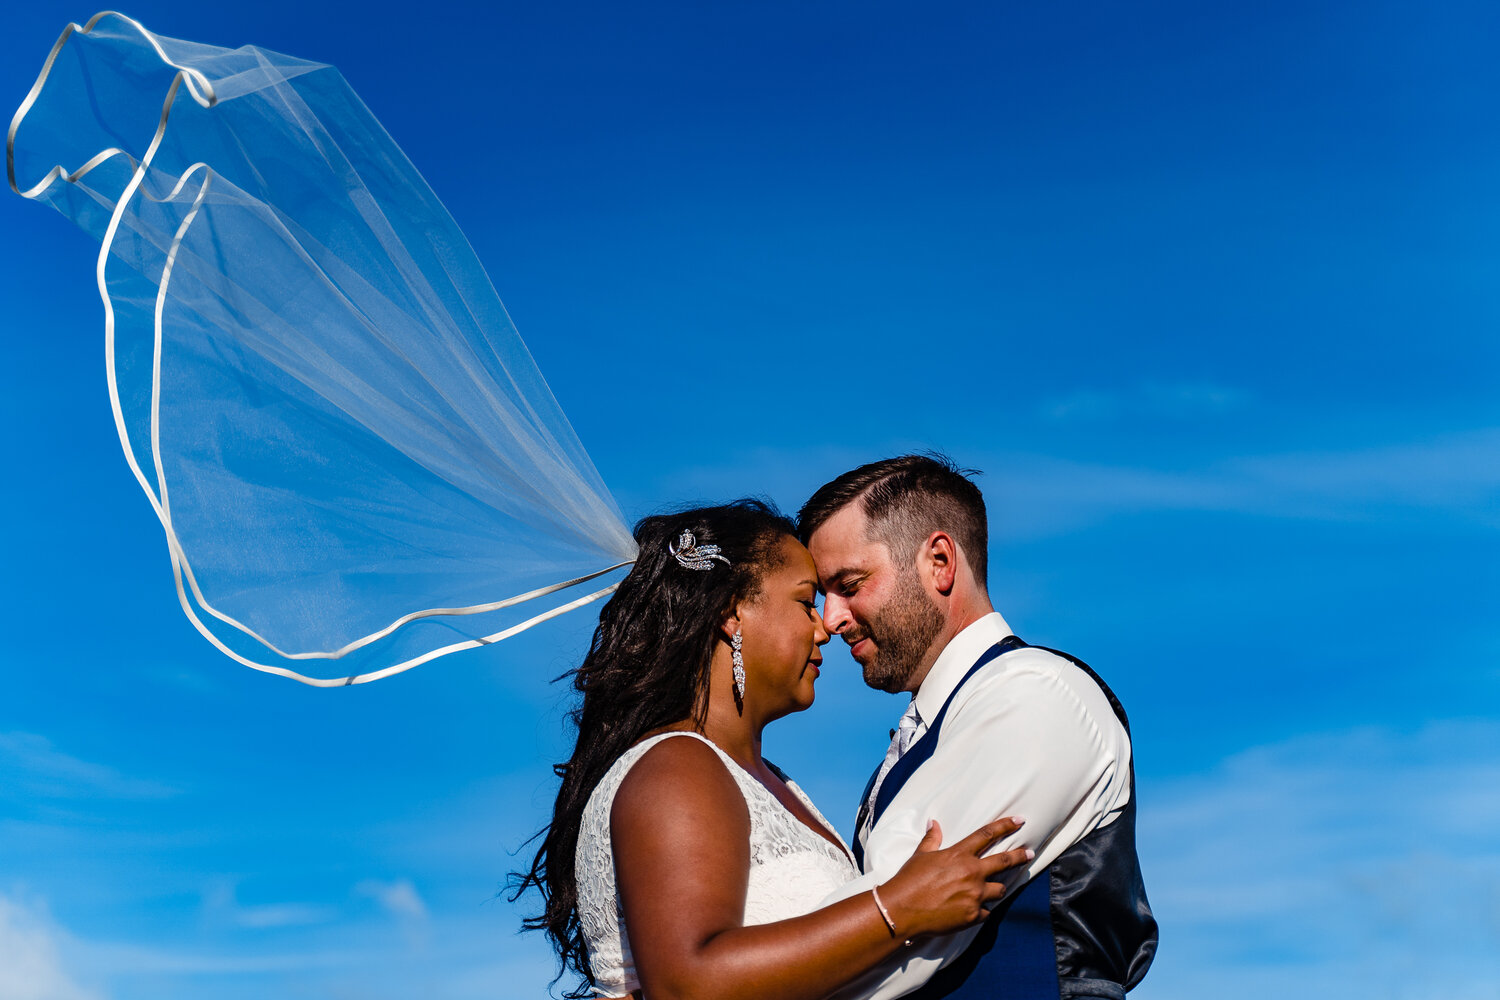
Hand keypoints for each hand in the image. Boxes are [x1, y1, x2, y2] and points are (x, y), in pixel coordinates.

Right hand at [875, 817, 1031, 939]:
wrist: (903, 909)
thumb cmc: (909, 880)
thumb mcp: (921, 855)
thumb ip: (931, 839)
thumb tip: (933, 822)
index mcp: (959, 855)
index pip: (987, 835)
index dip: (1005, 825)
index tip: (1020, 820)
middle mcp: (972, 873)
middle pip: (1004, 861)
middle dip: (1019, 856)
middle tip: (1029, 854)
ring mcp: (975, 895)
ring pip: (1000, 889)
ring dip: (997, 888)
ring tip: (995, 889)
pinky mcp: (973, 915)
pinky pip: (986, 912)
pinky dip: (982, 910)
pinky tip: (975, 910)